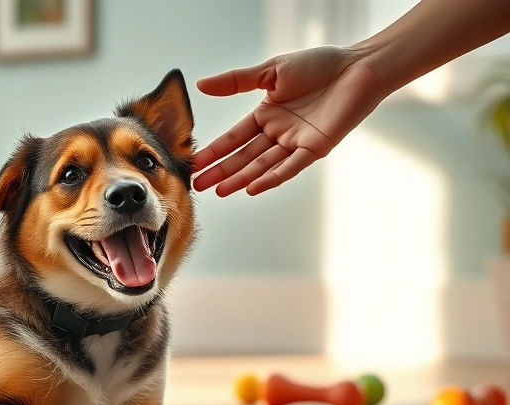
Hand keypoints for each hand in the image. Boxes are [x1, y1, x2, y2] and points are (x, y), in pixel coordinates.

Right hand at [192, 46, 386, 196]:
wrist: (358, 67)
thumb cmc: (320, 65)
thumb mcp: (271, 70)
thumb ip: (236, 81)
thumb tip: (201, 85)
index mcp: (266, 115)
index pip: (234, 138)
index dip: (214, 151)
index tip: (195, 163)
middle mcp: (278, 133)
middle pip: (244, 156)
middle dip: (221, 171)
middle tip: (198, 186)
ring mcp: (295, 143)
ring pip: (262, 165)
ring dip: (241, 178)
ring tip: (220, 190)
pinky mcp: (314, 148)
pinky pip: (290, 166)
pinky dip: (272, 177)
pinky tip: (253, 188)